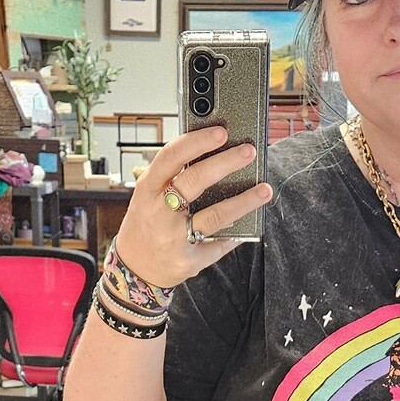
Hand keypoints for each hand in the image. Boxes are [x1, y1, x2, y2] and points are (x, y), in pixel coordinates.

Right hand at [112, 125, 272, 290]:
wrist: (135, 268)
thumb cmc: (147, 223)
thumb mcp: (149, 195)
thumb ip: (172, 176)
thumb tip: (212, 151)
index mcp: (148, 189)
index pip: (171, 157)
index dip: (197, 142)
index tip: (221, 132)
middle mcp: (159, 212)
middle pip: (195, 181)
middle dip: (226, 163)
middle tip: (249, 151)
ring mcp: (174, 238)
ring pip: (215, 216)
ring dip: (244, 201)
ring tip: (264, 189)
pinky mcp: (188, 260)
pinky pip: (219, 245)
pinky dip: (237, 234)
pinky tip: (251, 223)